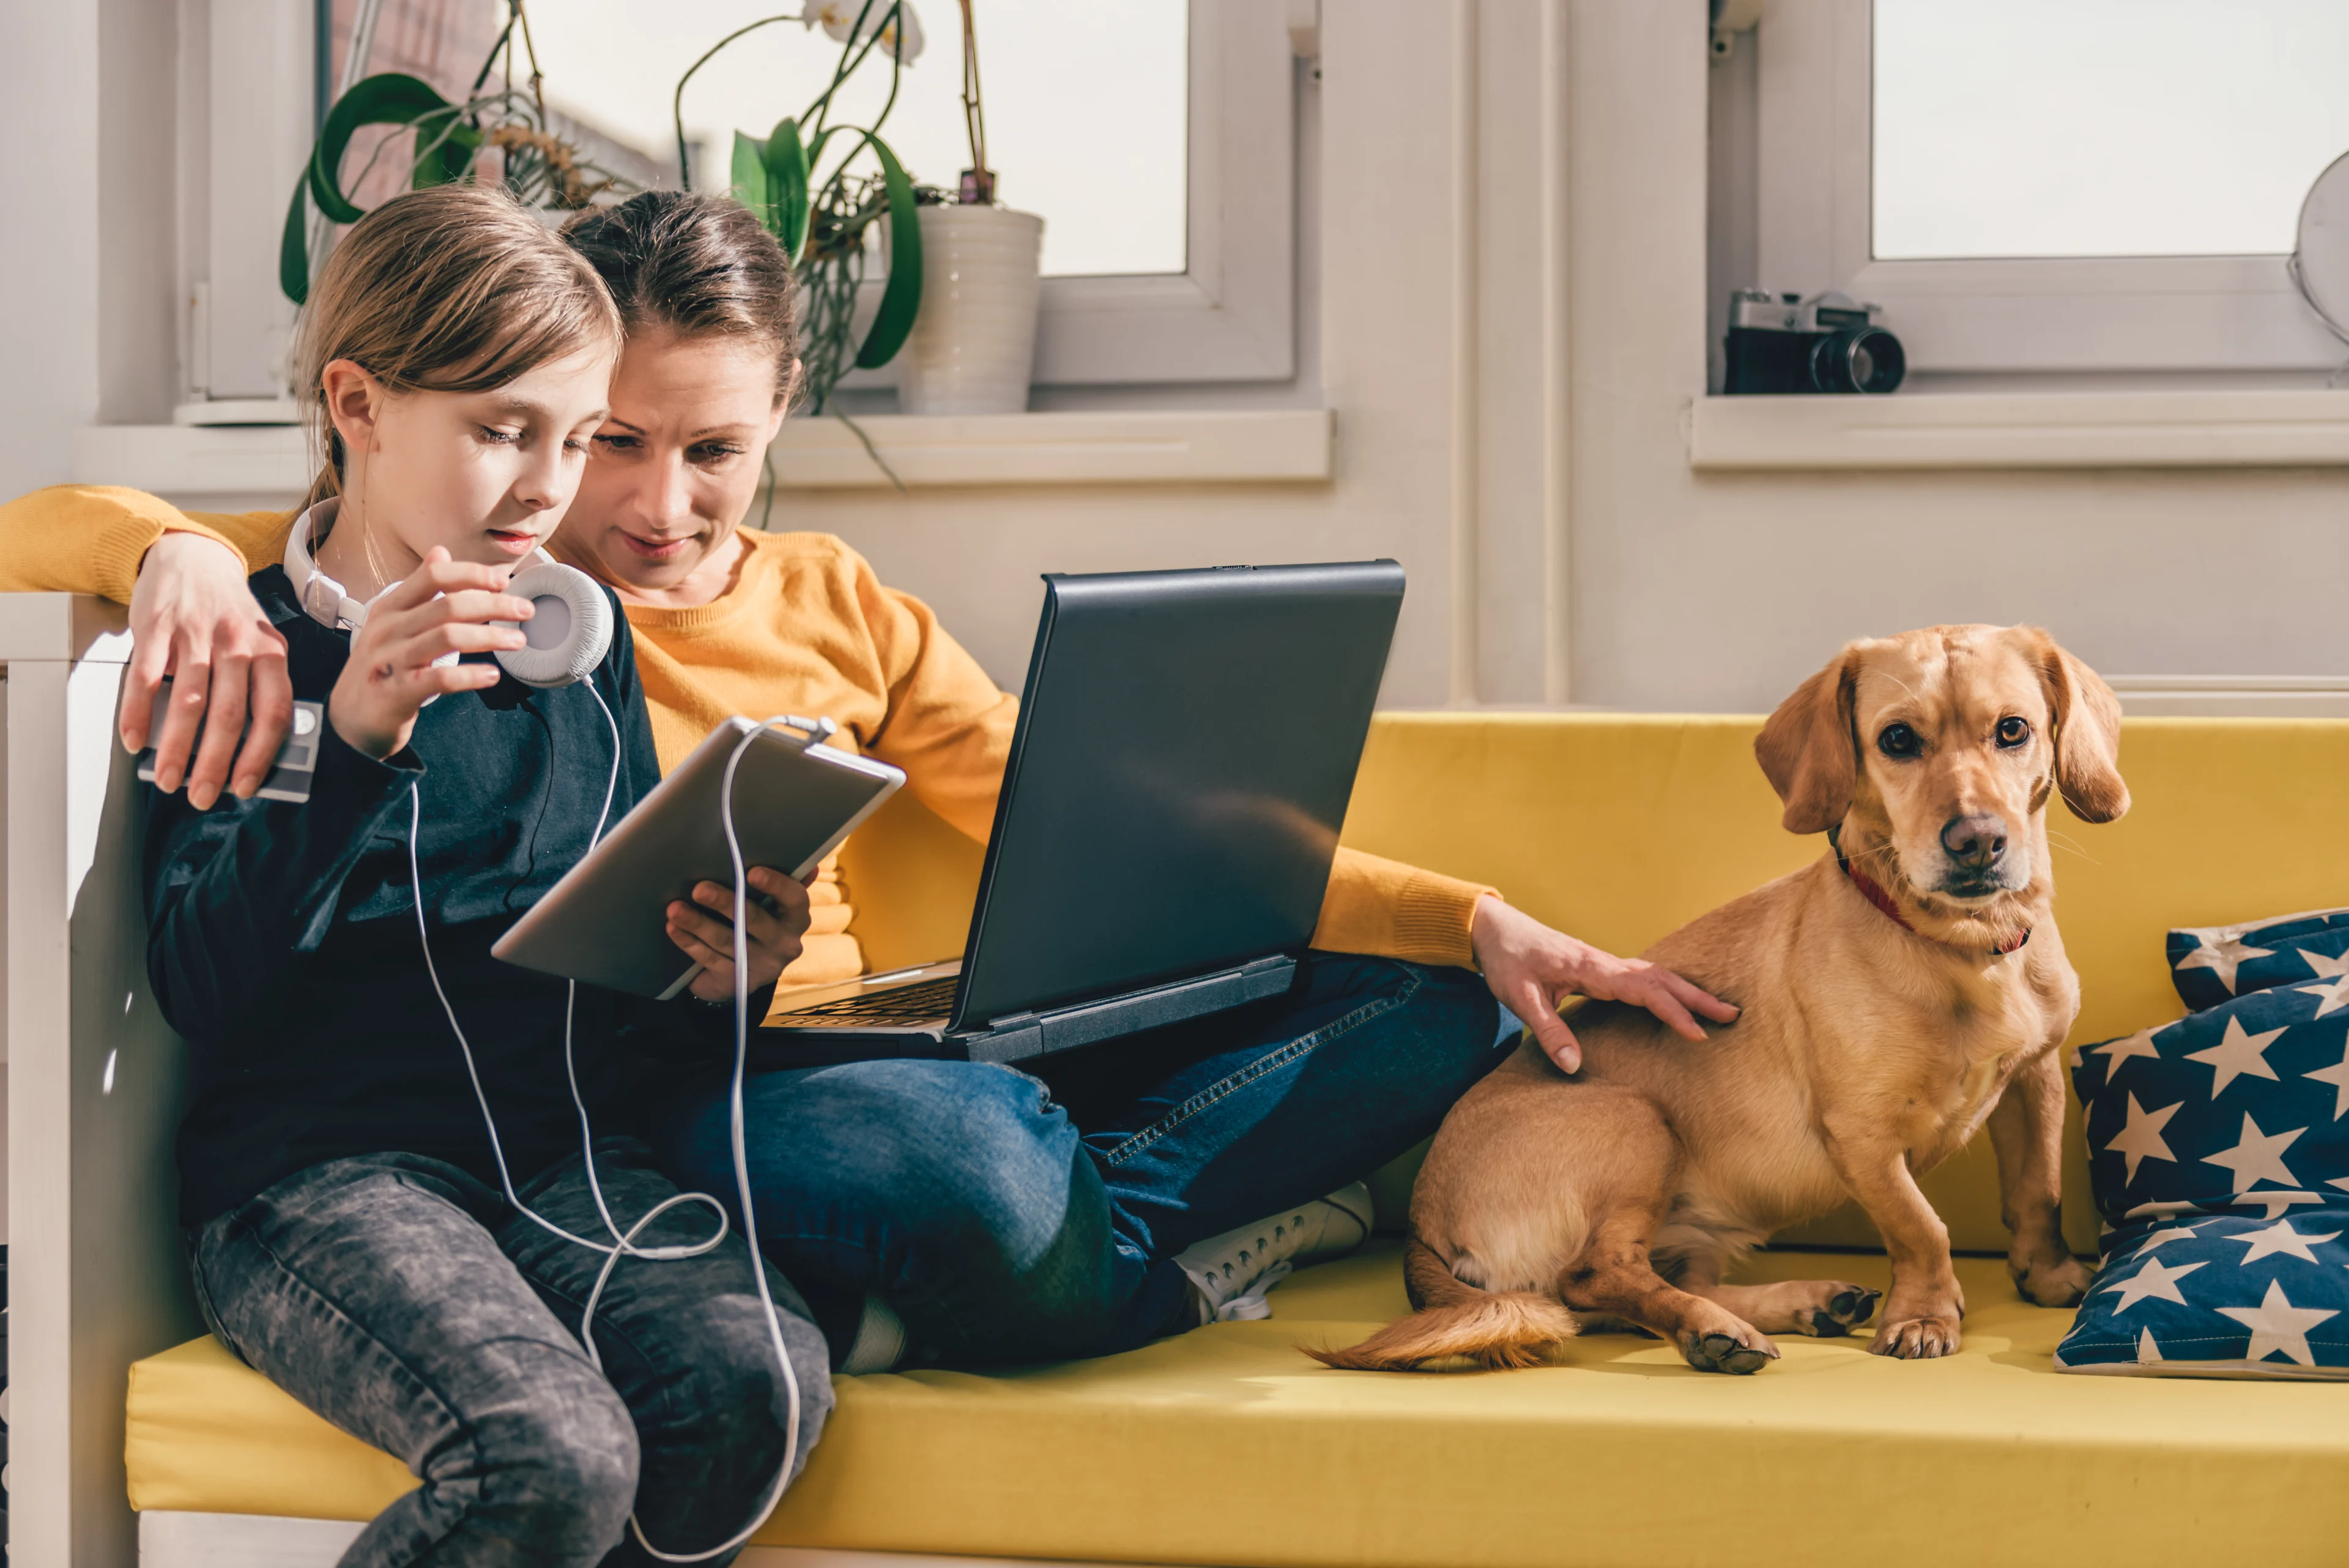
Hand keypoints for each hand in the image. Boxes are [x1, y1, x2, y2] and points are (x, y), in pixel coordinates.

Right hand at [122, 533, 291, 808]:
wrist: (194, 558)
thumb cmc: (230, 614)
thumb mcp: (260, 644)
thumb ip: (262, 686)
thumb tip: (257, 748)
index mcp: (270, 653)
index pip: (273, 712)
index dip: (260, 754)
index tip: (244, 787)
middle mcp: (237, 645)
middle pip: (229, 715)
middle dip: (214, 763)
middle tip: (202, 797)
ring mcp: (196, 636)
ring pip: (189, 702)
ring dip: (176, 747)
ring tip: (167, 780)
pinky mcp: (157, 628)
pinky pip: (146, 677)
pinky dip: (138, 712)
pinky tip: (133, 740)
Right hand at [328, 549, 532, 759]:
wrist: (349, 720)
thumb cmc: (380, 669)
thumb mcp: (392, 624)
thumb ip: (418, 590)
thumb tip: (441, 552)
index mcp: (389, 609)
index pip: (433, 577)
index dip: (471, 574)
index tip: (502, 581)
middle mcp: (388, 630)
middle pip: (448, 605)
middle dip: (494, 605)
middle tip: (526, 611)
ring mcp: (391, 661)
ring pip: (448, 637)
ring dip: (490, 637)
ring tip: (518, 641)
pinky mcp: (397, 693)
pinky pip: (440, 678)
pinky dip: (470, 675)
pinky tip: (492, 675)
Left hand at [668, 867, 811, 1001]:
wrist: (744, 974)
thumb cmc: (758, 925)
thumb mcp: (773, 906)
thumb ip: (785, 884)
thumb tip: (809, 863)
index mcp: (796, 919)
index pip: (795, 899)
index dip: (776, 885)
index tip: (751, 872)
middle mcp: (784, 944)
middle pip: (754, 920)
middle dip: (725, 903)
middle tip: (699, 889)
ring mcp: (761, 966)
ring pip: (726, 941)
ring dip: (697, 923)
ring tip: (674, 908)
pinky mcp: (737, 981)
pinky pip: (709, 959)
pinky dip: (689, 943)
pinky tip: (673, 928)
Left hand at [1470, 895, 1739, 1073]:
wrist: (1494, 929)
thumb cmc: (1506, 960)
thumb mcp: (1520, 999)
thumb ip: (1547, 1031)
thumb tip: (1573, 1066)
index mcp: (1590, 968)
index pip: (1642, 990)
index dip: (1671, 1012)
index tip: (1697, 1033)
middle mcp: (1603, 963)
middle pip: (1660, 979)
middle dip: (1696, 998)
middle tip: (1732, 1016)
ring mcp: (1602, 964)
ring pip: (1654, 975)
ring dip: (1686, 991)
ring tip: (1717, 1009)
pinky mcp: (1598, 968)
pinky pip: (1641, 977)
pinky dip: (1666, 987)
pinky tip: (1677, 998)